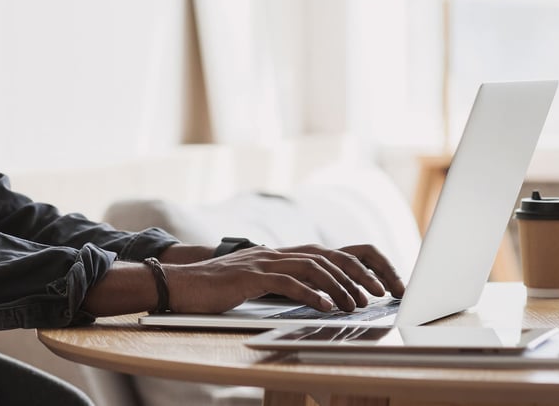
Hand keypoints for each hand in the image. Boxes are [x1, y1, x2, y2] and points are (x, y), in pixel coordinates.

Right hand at [162, 245, 403, 313]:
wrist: (179, 284)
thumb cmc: (215, 289)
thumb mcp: (255, 283)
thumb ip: (280, 282)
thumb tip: (313, 296)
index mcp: (279, 254)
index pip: (327, 251)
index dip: (355, 264)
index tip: (376, 282)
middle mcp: (275, 253)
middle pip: (327, 255)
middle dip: (358, 274)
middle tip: (379, 293)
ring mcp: (262, 262)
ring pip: (313, 267)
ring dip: (340, 287)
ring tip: (357, 304)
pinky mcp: (249, 277)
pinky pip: (288, 283)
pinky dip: (312, 294)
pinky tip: (327, 307)